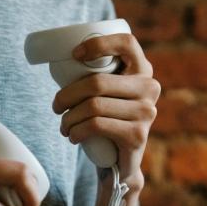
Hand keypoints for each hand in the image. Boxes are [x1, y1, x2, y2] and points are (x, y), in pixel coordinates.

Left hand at [52, 33, 160, 190]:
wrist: (121, 162)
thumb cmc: (107, 120)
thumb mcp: (106, 93)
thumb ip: (97, 74)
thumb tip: (62, 58)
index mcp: (142, 70)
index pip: (126, 43)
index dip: (98, 44)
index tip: (75, 54)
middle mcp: (150, 88)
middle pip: (98, 82)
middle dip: (67, 95)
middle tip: (56, 106)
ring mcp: (146, 112)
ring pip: (94, 106)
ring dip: (69, 118)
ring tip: (64, 126)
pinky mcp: (137, 135)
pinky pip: (97, 125)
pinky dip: (77, 131)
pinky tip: (73, 136)